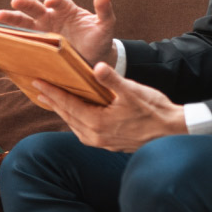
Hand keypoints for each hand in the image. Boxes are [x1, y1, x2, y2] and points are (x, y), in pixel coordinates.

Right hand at [0, 0, 117, 65]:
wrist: (93, 60)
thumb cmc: (99, 39)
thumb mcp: (105, 26)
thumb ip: (104, 10)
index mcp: (66, 10)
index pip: (58, 1)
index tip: (51, 1)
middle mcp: (51, 17)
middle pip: (36, 7)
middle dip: (26, 4)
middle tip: (16, 1)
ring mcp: (42, 31)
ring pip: (25, 22)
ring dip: (13, 18)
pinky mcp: (37, 45)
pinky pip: (23, 40)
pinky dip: (12, 37)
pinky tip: (0, 37)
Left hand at [32, 61, 185, 152]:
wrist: (173, 133)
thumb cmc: (155, 111)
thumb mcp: (133, 92)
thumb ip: (112, 80)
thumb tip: (97, 66)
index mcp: (98, 123)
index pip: (68, 104)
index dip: (52, 92)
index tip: (38, 82)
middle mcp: (95, 136)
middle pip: (67, 116)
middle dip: (52, 101)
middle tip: (38, 88)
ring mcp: (101, 143)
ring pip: (74, 125)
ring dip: (63, 111)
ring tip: (52, 100)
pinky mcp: (108, 145)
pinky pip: (83, 131)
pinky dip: (74, 120)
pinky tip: (75, 113)